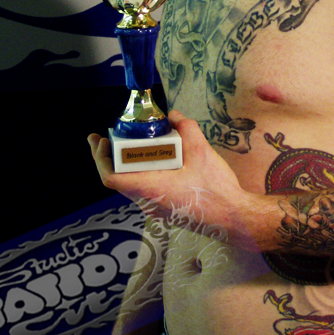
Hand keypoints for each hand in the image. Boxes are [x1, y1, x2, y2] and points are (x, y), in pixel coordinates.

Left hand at [88, 111, 256, 246]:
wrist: (234, 219)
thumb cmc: (215, 189)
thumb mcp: (202, 151)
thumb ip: (186, 128)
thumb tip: (174, 115)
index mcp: (150, 188)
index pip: (111, 178)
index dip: (100, 159)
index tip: (100, 141)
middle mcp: (147, 202)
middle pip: (118, 179)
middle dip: (111, 157)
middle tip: (110, 136)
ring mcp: (155, 209)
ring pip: (132, 184)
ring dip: (127, 165)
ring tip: (131, 144)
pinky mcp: (165, 209)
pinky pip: (145, 189)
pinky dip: (142, 172)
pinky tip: (155, 159)